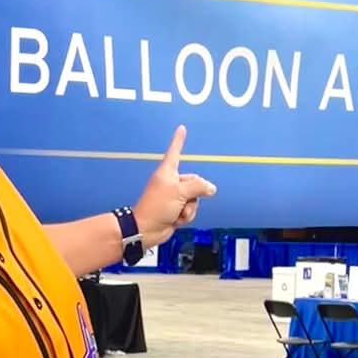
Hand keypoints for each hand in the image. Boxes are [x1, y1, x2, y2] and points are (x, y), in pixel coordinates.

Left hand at [133, 125, 216, 247]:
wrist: (146, 229)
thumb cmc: (157, 206)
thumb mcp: (180, 192)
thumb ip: (198, 187)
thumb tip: (211, 189)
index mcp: (168, 172)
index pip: (175, 151)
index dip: (179, 140)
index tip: (181, 128)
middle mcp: (171, 182)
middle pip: (194, 182)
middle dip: (193, 195)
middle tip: (183, 201)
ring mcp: (174, 196)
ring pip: (194, 199)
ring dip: (189, 209)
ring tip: (177, 212)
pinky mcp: (175, 210)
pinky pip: (190, 210)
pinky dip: (186, 216)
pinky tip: (176, 219)